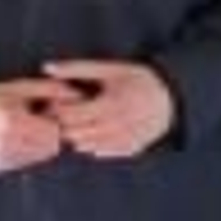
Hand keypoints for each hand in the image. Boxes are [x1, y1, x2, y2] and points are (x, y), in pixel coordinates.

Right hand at [0, 79, 75, 172]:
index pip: (53, 130)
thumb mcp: (17, 87)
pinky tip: (20, 138)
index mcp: (11, 120)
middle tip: (44, 121)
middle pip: (50, 145)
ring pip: (41, 155)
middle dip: (53, 133)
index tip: (53, 113)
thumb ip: (48, 89)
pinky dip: (30, 151)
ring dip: (43, 143)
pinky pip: (27, 161)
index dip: (58, 121)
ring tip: (30, 128)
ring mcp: (0, 156)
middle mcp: (4, 142)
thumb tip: (78, 93)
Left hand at [43, 60, 176, 159]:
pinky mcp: (130, 149)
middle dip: (63, 125)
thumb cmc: (139, 79)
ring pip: (86, 145)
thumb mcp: (111, 69)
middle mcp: (118, 126)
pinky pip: (101, 152)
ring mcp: (124, 140)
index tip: (52, 103)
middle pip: (75, 133)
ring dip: (75, 135)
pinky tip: (93, 131)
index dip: (56, 110)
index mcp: (111, 105)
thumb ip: (78, 68)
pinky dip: (91, 144)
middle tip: (61, 114)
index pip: (70, 115)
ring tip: (78, 121)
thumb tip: (46, 68)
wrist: (173, 96)